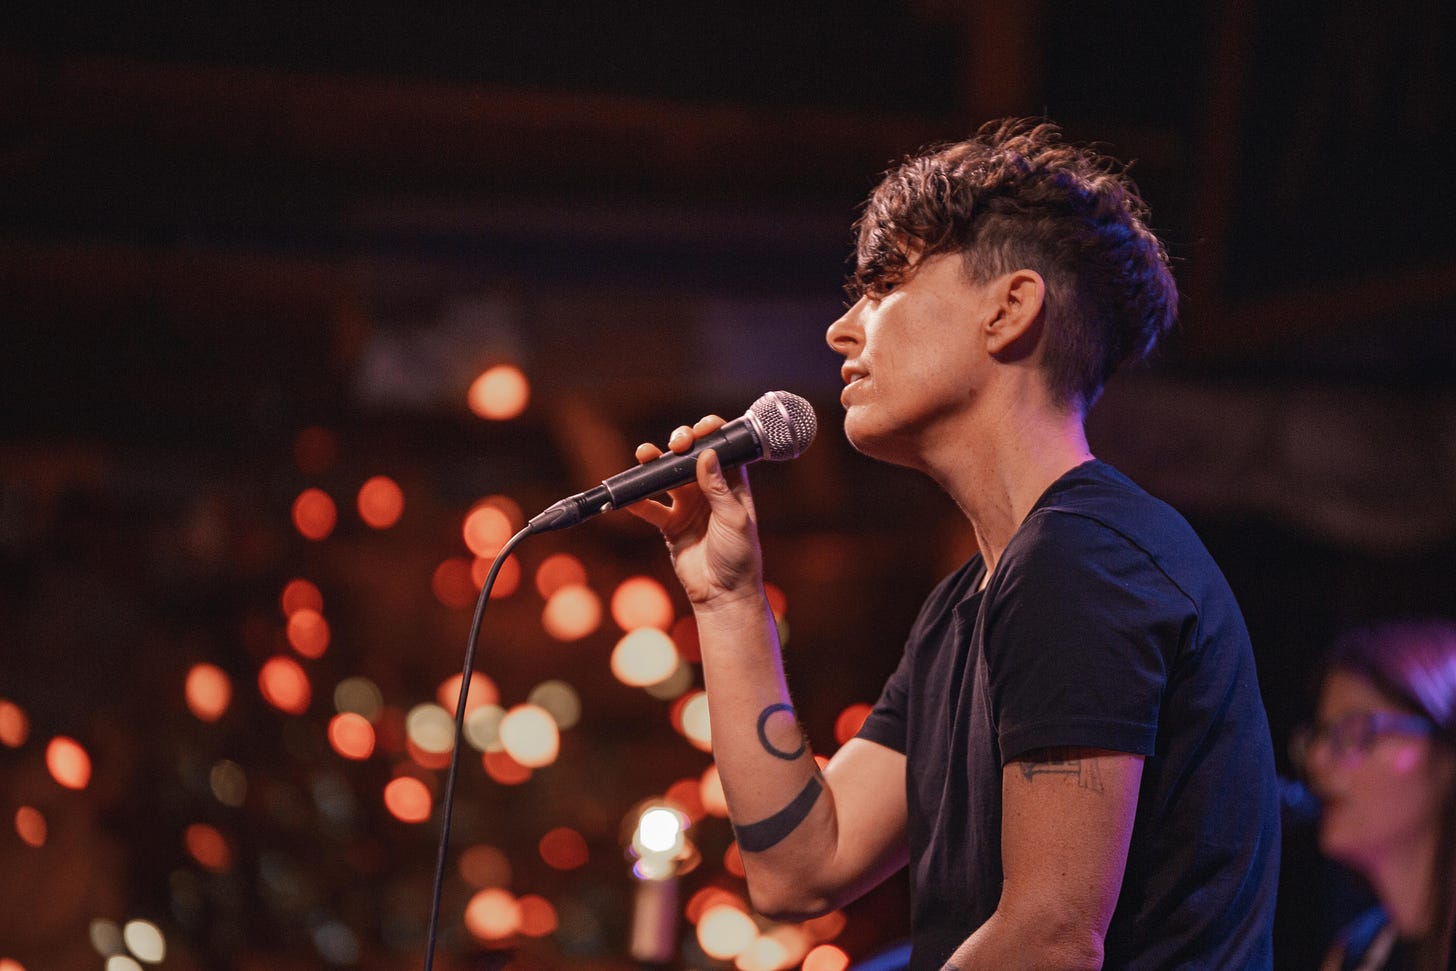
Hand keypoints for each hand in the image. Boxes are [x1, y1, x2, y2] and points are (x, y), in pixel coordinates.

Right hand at [626, 415, 764, 606]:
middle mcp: (709, 491)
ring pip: (667, 478)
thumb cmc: (740, 556)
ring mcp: (688, 507)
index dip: (711, 434)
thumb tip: (707, 454)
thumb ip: (719, 488)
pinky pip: (651, 508)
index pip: (721, 450)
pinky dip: (638, 501)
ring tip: (644, 454)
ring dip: (654, 465)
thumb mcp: (733, 519)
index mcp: (732, 485)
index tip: (701, 429)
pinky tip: (627, 496)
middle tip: (676, 444)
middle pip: (691, 458)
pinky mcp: (670, 525)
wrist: (724, 594)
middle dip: (681, 444)